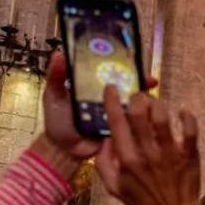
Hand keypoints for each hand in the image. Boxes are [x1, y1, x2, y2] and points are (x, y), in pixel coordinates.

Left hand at [35, 51, 158, 176]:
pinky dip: (143, 116)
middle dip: (140, 80)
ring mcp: (116, 112)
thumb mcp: (53, 96)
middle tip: (149, 79)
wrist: (62, 150)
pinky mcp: (120, 128)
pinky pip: (133, 120)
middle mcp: (109, 96)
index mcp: (95, 86)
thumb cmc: (57, 121)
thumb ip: (56, 77)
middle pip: (129, 84)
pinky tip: (150, 113)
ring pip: (135, 101)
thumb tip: (59, 53)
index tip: (133, 59)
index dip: (124, 64)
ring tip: (150, 96)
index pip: (113, 71)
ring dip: (144, 97)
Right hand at [96, 86, 200, 204]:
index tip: (111, 88)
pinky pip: (190, 128)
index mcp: (127, 159)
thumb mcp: (114, 186)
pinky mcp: (189, 153)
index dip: (112, 102)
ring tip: (157, 105)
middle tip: (139, 97)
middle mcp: (147, 153)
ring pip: (163, 117)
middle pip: (140, 114)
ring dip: (159, 105)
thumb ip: (104, 162)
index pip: (117, 124)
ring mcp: (170, 152)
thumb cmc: (141, 198)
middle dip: (138, 99)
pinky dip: (187, 115)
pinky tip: (182, 111)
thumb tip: (105, 137)